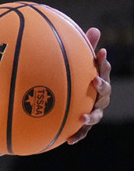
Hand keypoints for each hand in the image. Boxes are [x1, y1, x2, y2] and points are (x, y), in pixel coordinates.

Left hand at [68, 27, 111, 143]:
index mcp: (97, 81)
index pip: (103, 69)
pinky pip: (83, 132)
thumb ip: (83, 49)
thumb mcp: (77, 66)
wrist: (66, 106)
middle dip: (102, 86)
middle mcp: (99, 97)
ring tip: (83, 117)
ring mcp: (93, 111)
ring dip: (91, 116)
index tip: (100, 52)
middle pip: (105, 92)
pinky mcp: (84, 125)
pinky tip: (69, 141)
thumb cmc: (73, 81)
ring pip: (96, 114)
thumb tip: (94, 29)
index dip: (102, 61)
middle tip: (95, 80)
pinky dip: (78, 136)